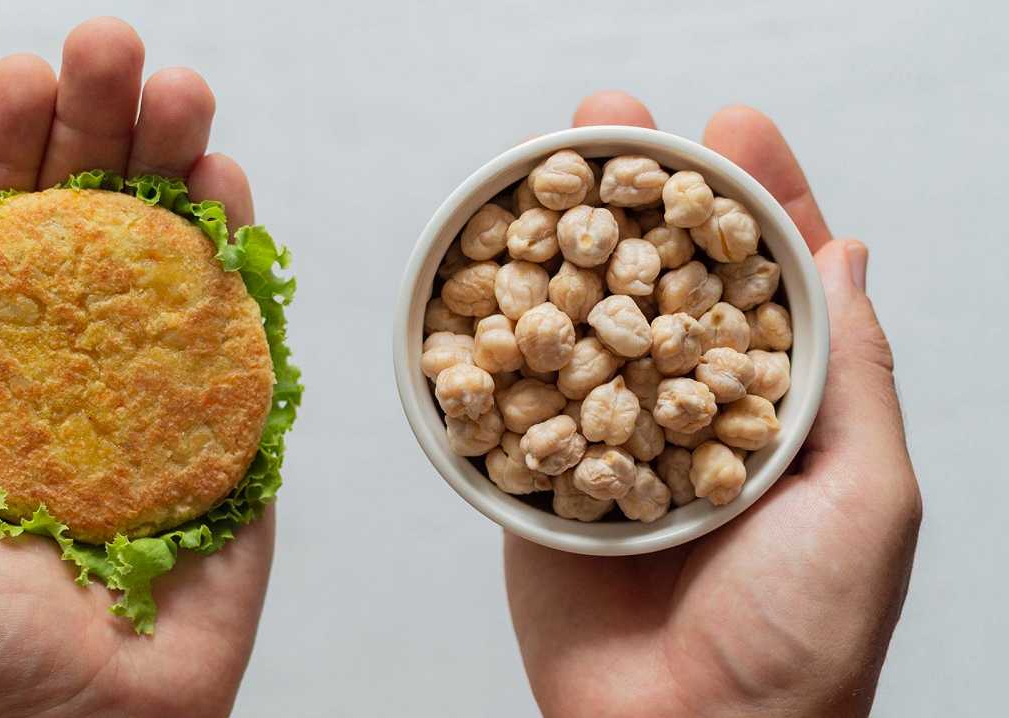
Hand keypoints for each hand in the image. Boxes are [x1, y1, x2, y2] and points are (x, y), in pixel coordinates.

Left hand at [0, 18, 270, 717]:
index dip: (3, 148)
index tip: (22, 80)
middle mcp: (67, 349)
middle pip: (84, 210)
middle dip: (98, 120)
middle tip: (115, 47)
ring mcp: (152, 371)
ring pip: (164, 241)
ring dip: (174, 157)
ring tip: (181, 91)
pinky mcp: (224, 408)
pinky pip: (232, 313)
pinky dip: (233, 243)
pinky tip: (225, 182)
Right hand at [504, 92, 920, 716]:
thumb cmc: (804, 633)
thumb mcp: (866, 493)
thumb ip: (854, 373)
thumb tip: (847, 255)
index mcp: (777, 407)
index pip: (766, 280)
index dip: (751, 200)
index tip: (736, 128)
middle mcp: (688, 411)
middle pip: (661, 279)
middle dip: (640, 193)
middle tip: (614, 115)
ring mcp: (609, 440)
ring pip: (582, 322)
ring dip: (562, 237)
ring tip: (546, 159)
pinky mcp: (539, 479)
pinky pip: (512, 401)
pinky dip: (492, 336)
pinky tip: (480, 268)